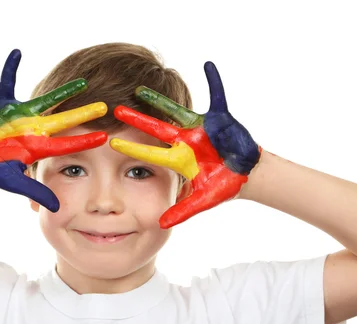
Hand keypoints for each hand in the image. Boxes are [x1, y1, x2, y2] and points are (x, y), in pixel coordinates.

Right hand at [0, 49, 107, 211]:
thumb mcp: (14, 183)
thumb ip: (35, 191)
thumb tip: (57, 208)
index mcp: (38, 146)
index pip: (67, 142)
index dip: (85, 139)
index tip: (105, 137)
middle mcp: (35, 128)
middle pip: (65, 119)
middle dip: (85, 113)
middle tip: (106, 107)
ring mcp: (21, 115)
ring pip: (46, 99)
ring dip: (64, 91)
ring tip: (84, 81)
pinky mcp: (3, 103)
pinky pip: (7, 81)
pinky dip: (10, 68)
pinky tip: (17, 52)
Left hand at [110, 61, 261, 227]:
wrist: (245, 174)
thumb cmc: (222, 186)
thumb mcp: (202, 201)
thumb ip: (182, 211)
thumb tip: (160, 225)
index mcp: (178, 159)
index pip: (150, 152)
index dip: (132, 148)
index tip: (111, 143)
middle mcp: (184, 141)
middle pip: (155, 128)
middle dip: (136, 120)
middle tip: (114, 109)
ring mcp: (199, 128)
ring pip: (176, 110)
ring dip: (160, 100)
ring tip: (141, 89)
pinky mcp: (219, 118)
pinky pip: (217, 96)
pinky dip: (215, 82)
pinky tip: (208, 65)